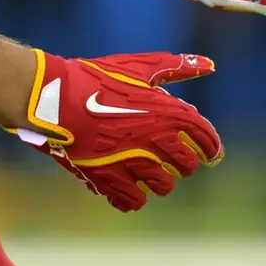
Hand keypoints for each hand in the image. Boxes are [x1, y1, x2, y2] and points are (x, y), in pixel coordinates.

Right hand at [15, 50, 222, 211]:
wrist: (54, 99)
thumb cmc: (97, 79)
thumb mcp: (139, 68)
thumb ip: (177, 67)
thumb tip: (210, 65)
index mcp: (168, 113)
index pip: (206, 139)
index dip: (211, 147)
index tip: (210, 153)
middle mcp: (156, 142)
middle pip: (186, 167)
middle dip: (182, 162)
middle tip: (172, 157)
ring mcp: (132, 164)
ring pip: (163, 187)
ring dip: (159, 180)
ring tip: (148, 171)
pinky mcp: (109, 180)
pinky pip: (132, 201)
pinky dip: (133, 196)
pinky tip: (126, 185)